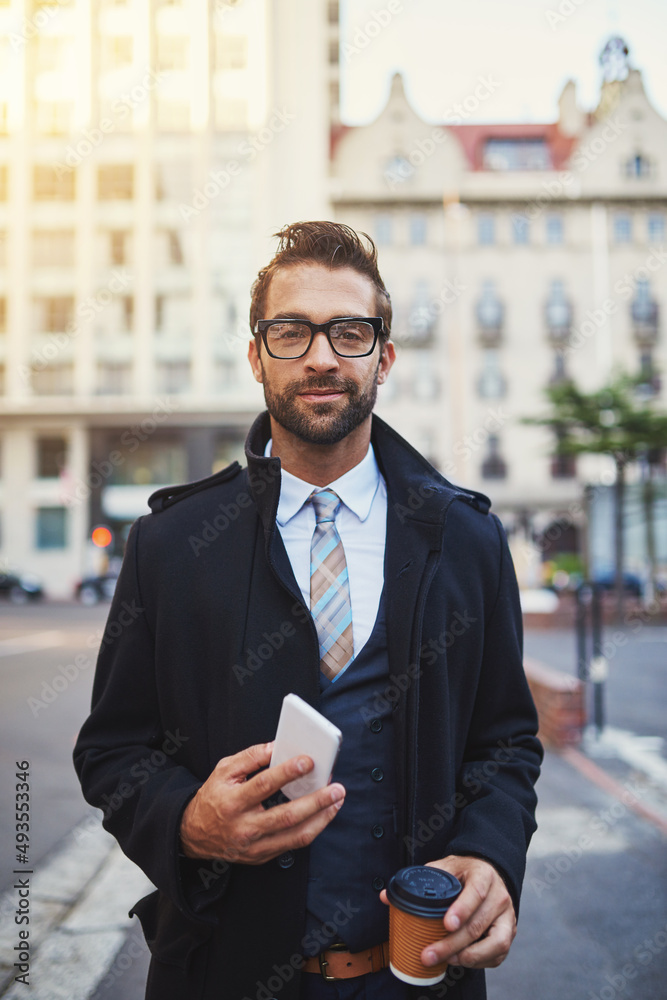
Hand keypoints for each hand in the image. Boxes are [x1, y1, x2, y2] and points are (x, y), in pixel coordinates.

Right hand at [180, 741, 344, 864]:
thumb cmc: (213, 797)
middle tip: (336, 788)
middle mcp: (244, 827)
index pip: (263, 785)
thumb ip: (250, 757)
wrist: (193, 834)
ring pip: (295, 836)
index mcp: (232, 802)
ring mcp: (254, 846)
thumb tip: (277, 746)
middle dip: (315, 801)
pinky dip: (312, 829)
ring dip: (321, 818)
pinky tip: (324, 815)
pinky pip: (292, 845)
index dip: (287, 772)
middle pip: (285, 815)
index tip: (308, 760)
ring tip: (337, 801)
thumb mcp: (223, 770)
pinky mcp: (262, 856)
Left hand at [380, 855, 515, 968]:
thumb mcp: (445, 867)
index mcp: (483, 876)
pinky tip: (460, 960)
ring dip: (468, 956)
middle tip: (429, 954)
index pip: (476, 892)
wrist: (490, 872)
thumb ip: (419, 879)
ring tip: (446, 959)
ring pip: (495, 943)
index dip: (462, 909)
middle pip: (479, 924)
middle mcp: (499, 896)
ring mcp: (507, 917)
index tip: (446, 924)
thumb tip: (387, 897)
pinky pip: (498, 954)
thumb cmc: (465, 872)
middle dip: (452, 944)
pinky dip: (480, 962)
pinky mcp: (509, 932)